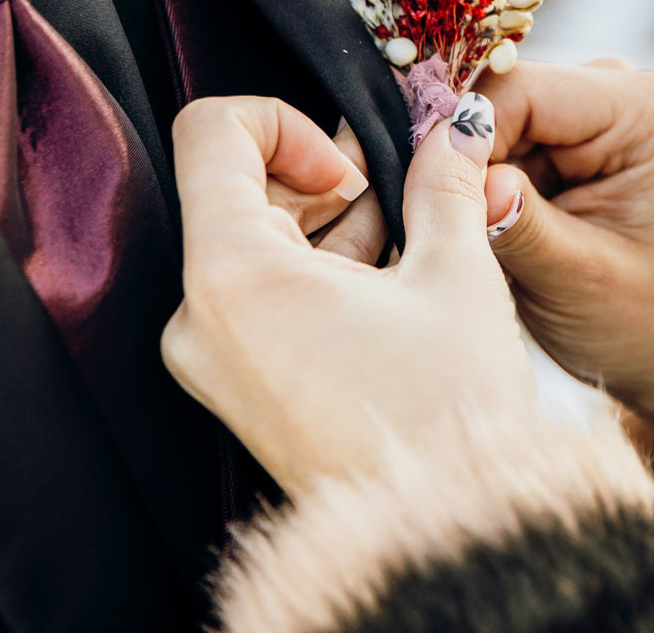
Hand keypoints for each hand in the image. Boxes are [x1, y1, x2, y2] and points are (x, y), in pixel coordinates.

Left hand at [161, 96, 536, 496]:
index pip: (210, 133)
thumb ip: (445, 182)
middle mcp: (199, 316)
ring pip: (254, 243)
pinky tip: (389, 279)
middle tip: (396, 182)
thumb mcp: (455, 274)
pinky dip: (318, 270)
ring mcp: (213, 358)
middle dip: (321, 172)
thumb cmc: (442, 417)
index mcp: (230, 274)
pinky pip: (261, 296)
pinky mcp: (238, 387)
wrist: (442, 532)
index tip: (350, 161)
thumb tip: (453, 129)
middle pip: (234, 189)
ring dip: (327, 222)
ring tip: (405, 232)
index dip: (285, 121)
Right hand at [477, 62, 653, 459]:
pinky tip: (491, 232)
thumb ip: (519, 225)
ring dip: (469, 180)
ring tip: (482, 244)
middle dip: (463, 162)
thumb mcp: (579, 283)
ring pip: (482, 122)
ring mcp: (585, 107)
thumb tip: (462, 173)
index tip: (438, 205)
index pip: (515, 90)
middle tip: (454, 235)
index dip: (463, 138)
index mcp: (641, 108)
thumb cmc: (649, 321)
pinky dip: (479, 188)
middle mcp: (615, 87)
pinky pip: (490, 144)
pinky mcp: (560, 134)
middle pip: (493, 98)